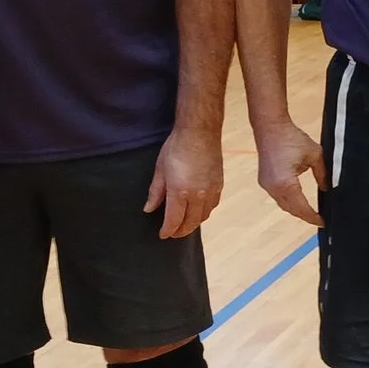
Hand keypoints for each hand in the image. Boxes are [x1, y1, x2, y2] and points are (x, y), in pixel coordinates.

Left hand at [146, 124, 225, 238]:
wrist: (200, 132)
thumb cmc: (176, 147)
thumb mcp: (160, 170)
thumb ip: (155, 192)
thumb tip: (149, 208)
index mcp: (180, 192)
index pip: (174, 220)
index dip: (168, 230)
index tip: (163, 234)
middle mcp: (198, 195)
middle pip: (190, 222)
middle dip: (180, 231)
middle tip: (173, 233)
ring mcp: (211, 191)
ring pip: (203, 216)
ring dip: (194, 224)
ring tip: (185, 224)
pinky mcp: (219, 184)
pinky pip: (213, 206)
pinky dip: (204, 213)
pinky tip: (199, 211)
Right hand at [253, 115, 325, 226]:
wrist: (270, 127)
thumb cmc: (291, 138)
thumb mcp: (314, 155)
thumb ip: (323, 174)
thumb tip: (328, 188)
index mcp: (286, 183)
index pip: (302, 207)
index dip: (313, 217)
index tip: (323, 222)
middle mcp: (273, 188)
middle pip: (291, 209)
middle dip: (305, 216)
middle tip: (319, 220)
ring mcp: (266, 185)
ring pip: (283, 204)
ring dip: (296, 210)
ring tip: (310, 213)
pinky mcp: (264, 180)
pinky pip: (278, 197)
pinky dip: (289, 201)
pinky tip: (298, 201)